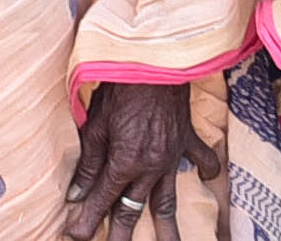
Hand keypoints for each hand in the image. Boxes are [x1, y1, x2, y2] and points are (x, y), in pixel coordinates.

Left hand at [63, 83, 224, 240]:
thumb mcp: (95, 124)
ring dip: (167, 227)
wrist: (156, 57)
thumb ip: (88, 162)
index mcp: (124, 162)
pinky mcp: (186, 139)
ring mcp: (171, 155)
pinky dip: (204, 170)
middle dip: (122, 234)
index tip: (77, 236)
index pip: (103, 200)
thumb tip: (76, 193)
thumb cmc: (121, 87)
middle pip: (134, 209)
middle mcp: (150, 166)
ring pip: (168, 199)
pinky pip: (201, 159)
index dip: (88, 221)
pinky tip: (204, 180)